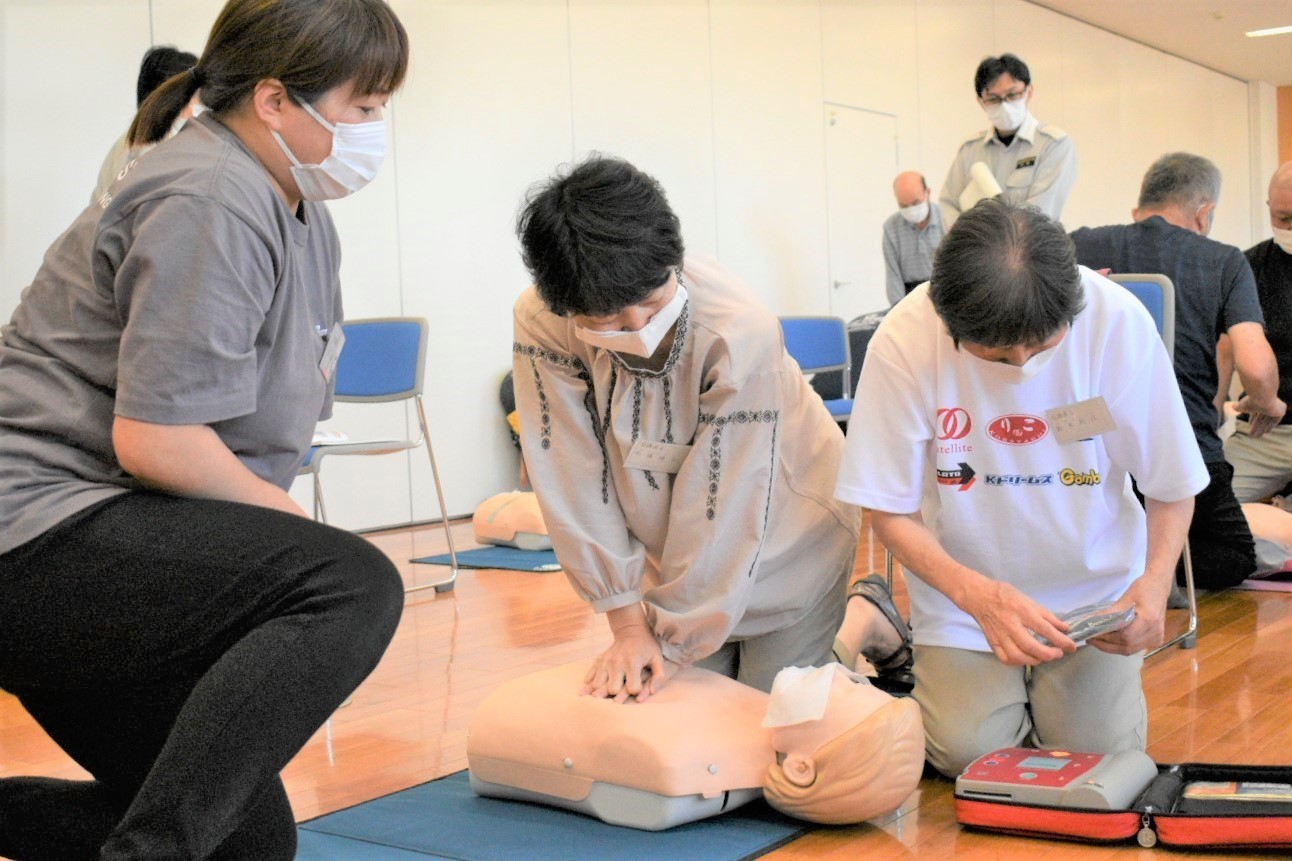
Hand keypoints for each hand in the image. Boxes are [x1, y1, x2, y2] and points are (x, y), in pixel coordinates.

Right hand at [580, 620, 668, 703]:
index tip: (638, 686)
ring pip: (597, 686)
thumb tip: (652, 692)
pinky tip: (597, 686)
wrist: (631, 630)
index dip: (637, 691)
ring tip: (609, 691)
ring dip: (602, 691)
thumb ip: (659, 677)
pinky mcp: (598, 661)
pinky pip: (589, 678)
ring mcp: (605, 662)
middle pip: (612, 690)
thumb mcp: (658, 659)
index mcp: (632, 663)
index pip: (632, 688)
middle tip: (622, 689)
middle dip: (618, 693)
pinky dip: (591, 684)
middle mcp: (616, 663)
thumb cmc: (647, 646)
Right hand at [960, 579, 1075, 665]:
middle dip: (1049, 654)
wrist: (978, 596)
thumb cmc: (1004, 595)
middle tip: (1058, 653)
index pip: (1044, 629)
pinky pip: (1005, 659)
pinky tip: (1025, 658)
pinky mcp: (992, 642)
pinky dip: (1018, 662)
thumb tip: (1063, 628)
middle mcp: (1010, 625)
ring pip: (1018, 656)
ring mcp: (999, 635)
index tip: (1071, 646)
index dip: (1060, 640)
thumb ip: (1046, 615)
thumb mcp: (1028, 599)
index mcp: (1021, 611)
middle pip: (1031, 646)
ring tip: (1043, 657)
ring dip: (1034, 660)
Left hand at [1087, 575, 1166, 654]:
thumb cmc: (1142, 589)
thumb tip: (1091, 622)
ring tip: (1098, 640)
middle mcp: (1155, 633)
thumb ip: (1109, 613)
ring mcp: (1156, 638)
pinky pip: (1135, 647)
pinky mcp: (1156, 640)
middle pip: (1127, 647)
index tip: (1093, 635)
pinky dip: (1122, 646)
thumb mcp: (1125, 599)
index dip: (1108, 638)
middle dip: (1107, 645)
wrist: (1159, 587)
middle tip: (1091, 640)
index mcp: (1149, 620)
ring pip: (1130, 650)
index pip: (1125, 636)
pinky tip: (1111, 640)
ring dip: (1113, 647)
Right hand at [1235, 393, 1287, 438]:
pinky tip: (1266, 432)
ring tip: (1257, 436)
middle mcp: (1267, 403)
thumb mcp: (1242, 405)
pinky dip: (1271, 426)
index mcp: (1259, 401)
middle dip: (1256, 426)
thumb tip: (1232, 406)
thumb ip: (1238, 407)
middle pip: (1262, 417)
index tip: (1250, 426)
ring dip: (1262, 428)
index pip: (1256, 412)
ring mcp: (1275, 407)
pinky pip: (1275, 420)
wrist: (1263, 397)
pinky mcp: (1281, 411)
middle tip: (1252, 434)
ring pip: (1267, 420)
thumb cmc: (1251, 400)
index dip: (1252, 419)